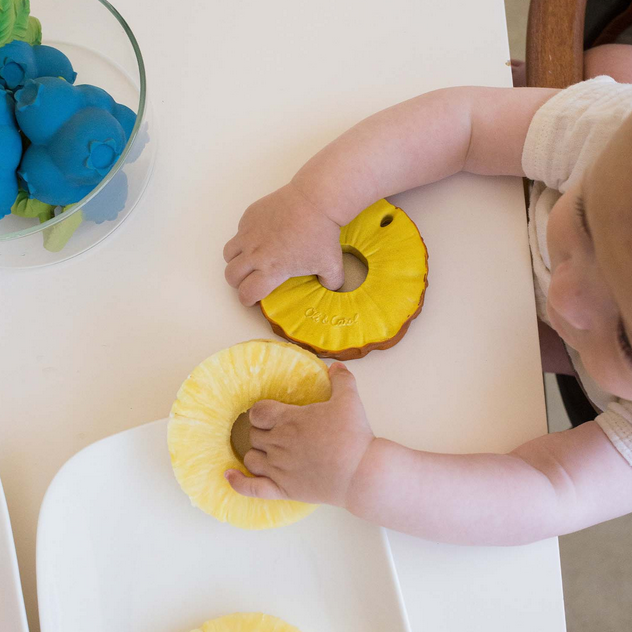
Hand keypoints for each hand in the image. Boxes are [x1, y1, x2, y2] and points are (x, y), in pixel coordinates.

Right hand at [223, 182, 343, 305]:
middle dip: (238, 283)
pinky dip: (244, 239)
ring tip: (248, 260)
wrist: (315, 200)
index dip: (247, 300)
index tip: (252, 300)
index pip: (247, 293)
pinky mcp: (249, 216)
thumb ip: (332, 281)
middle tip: (249, 281)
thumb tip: (332, 287)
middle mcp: (255, 254)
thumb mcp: (331, 264)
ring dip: (236, 261)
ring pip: (228, 254)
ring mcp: (249, 234)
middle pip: (231, 276)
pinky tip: (260, 237)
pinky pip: (239, 232)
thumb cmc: (322, 234)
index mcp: (272, 270)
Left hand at [225, 363, 374, 506]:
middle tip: (278, 433)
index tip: (269, 414)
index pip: (258, 412)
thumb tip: (335, 366)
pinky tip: (229, 476)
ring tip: (268, 451)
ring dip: (256, 453)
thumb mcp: (349, 400)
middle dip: (262, 432)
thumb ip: (341, 380)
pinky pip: (251, 488)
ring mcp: (279, 468)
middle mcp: (279, 443)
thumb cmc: (353, 436)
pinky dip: (237, 482)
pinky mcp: (283, 489)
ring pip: (251, 458)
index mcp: (289, 420)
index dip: (260, 412)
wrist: (361, 473)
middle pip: (254, 435)